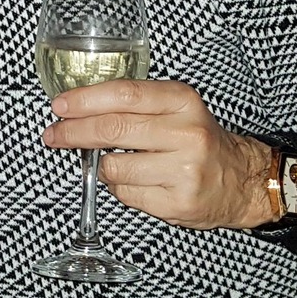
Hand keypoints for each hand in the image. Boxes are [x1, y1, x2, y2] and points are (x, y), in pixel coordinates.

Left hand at [43, 80, 279, 230]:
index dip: (85, 100)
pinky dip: (120, 187)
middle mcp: (187, 133)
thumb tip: (77, 107)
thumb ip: (134, 104)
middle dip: (74, 132)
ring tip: (117, 163)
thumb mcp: (176, 109)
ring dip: (102, 166)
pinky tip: (137, 181)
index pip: (124, 94)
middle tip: (54, 134)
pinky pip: (125, 193)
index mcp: (183, 101)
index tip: (60, 106)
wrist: (241, 179)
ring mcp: (183, 170)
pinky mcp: (177, 203)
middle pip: (113, 128)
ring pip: (113, 167)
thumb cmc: (199, 141)